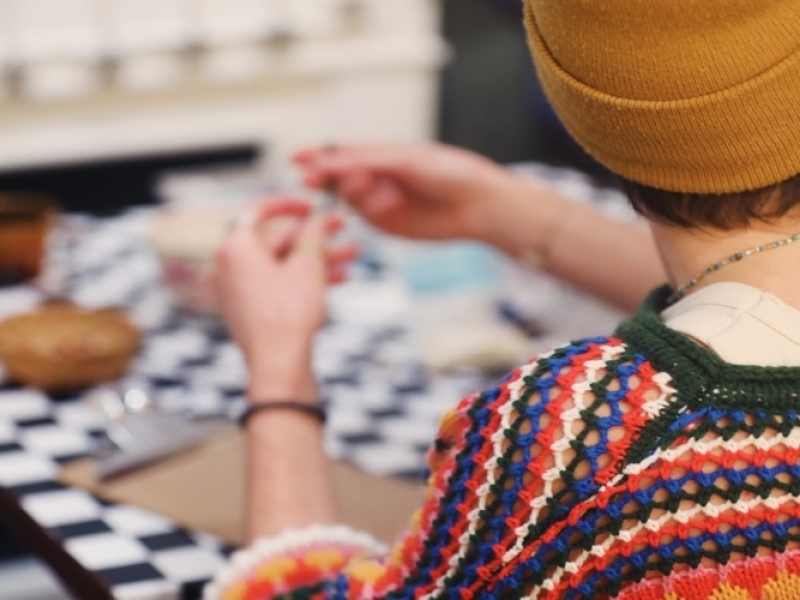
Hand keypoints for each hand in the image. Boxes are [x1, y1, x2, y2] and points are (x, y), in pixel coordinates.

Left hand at [215, 198, 357, 398]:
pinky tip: (340, 278)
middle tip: (344, 227)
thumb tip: (318, 216)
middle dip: (315, 235)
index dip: (289, 204)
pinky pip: (280, 283)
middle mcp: (231, 265)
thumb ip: (313, 234)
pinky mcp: (252, 309)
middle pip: (277, 239)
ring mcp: (241, 289)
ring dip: (319, 258)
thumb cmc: (288, 312)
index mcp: (236, 247)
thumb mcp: (307, 264)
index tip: (312, 205)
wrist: (278, 363)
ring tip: (354, 255)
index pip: (258, 210)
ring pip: (284, 263)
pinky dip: (306, 278)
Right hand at [294, 142, 532, 244]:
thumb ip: (363, 161)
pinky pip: (367, 218)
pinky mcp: (389, 226)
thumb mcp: (403, 158)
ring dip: (354, 192)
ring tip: (372, 186)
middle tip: (316, 179)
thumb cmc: (448, 170)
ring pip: (350, 198)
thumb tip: (327, 162)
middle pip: (338, 178)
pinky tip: (389, 205)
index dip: (318, 156)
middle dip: (327, 177)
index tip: (297, 160)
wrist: (478, 203)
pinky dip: (372, 210)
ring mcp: (381, 203)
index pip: (342, 153)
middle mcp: (377, 178)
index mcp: (381, 154)